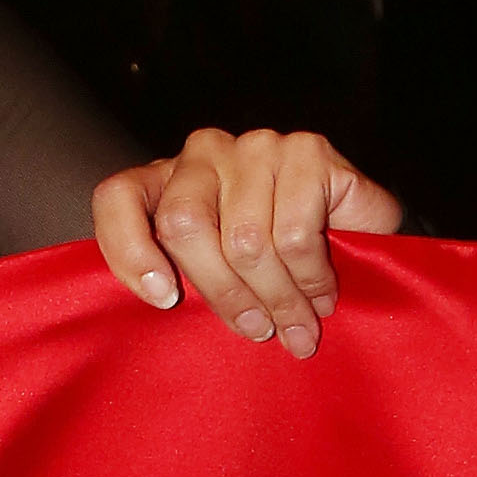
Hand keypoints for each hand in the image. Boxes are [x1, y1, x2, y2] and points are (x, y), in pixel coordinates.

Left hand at [90, 129, 404, 357]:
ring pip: (245, 240)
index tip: (164, 299)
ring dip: (278, 297)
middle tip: (255, 331)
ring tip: (298, 326)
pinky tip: (322, 297)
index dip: (129, 251)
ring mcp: (255, 146)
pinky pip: (295, 233)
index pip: (117, 198)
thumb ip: (182, 279)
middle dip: (223, 293)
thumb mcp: (215, 276)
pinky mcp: (307, 150)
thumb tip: (165, 305)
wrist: (359, 238)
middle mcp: (203, 152)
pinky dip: (311, 278)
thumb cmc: (271, 267)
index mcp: (164, 180)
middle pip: (184, 224)